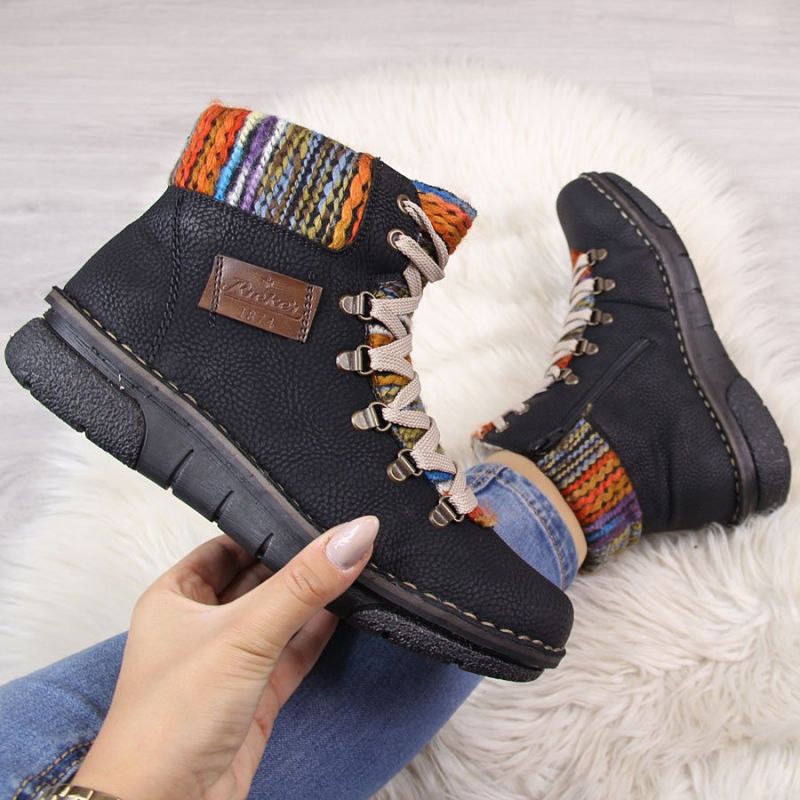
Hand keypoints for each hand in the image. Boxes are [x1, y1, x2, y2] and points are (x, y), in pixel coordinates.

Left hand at [73, 515, 378, 799]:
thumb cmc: (169, 720)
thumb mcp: (243, 633)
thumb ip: (303, 584)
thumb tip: (354, 534)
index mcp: (176, 596)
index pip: (229, 545)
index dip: (268, 528)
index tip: (313, 510)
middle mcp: (202, 625)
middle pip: (260, 578)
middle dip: (298, 562)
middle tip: (345, 536)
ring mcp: (231, 661)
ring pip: (281, 615)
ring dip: (315, 598)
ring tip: (357, 565)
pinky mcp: (256, 694)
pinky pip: (294, 651)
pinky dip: (319, 633)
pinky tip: (348, 611)